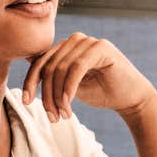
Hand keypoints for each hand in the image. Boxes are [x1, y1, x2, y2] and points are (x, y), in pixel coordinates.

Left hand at [22, 32, 156, 122]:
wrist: (130, 98)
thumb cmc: (100, 91)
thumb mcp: (69, 86)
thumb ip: (52, 76)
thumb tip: (27, 62)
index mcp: (66, 47)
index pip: (40, 61)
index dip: (30, 81)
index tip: (26, 102)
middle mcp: (75, 40)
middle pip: (49, 66)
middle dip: (46, 95)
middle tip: (51, 117)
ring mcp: (88, 41)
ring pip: (61, 69)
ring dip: (58, 96)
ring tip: (62, 115)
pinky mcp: (101, 48)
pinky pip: (76, 68)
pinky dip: (69, 88)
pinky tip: (68, 104)